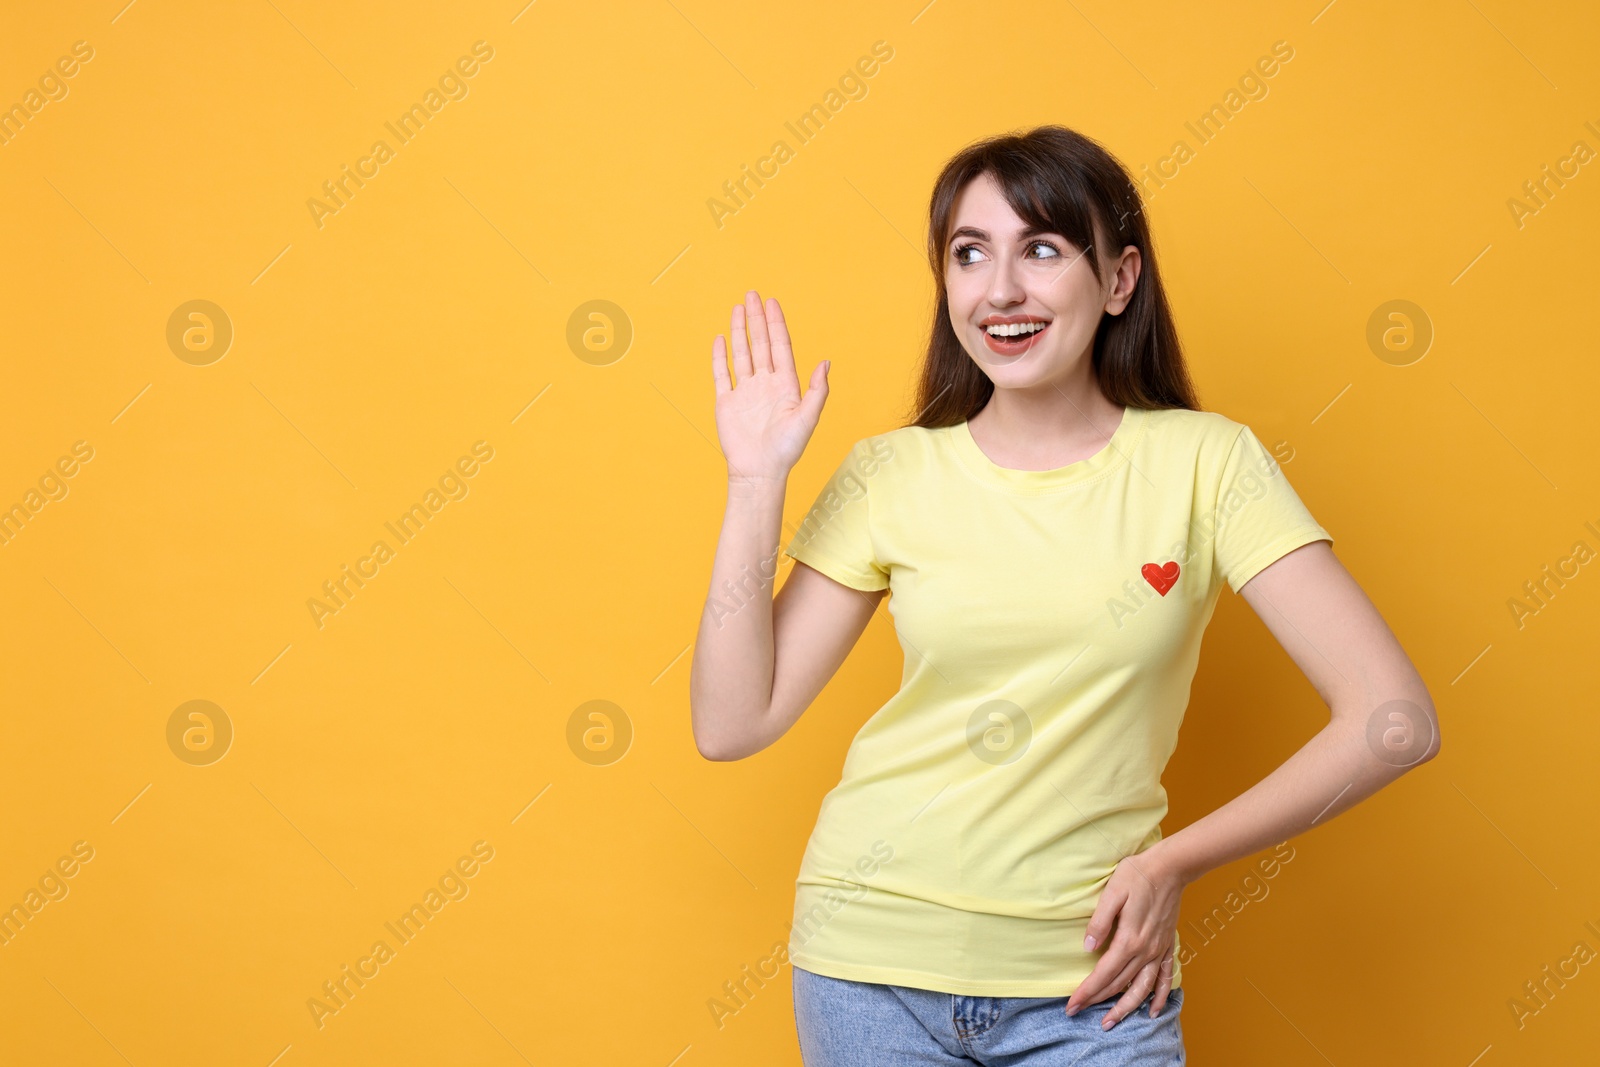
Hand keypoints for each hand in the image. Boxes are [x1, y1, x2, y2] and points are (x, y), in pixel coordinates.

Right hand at [711, 290, 828, 485]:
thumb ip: (818, 391)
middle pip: (760, 344)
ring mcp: (745, 392)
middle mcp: (765, 384)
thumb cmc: (786, 450)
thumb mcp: (807, 418)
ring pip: (742, 354)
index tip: (772, 303)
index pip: (780, 347)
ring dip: (739, 331)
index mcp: (785, 385)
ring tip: (737, 308)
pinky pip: (722, 374)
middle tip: (752, 294)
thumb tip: (826, 362)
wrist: (759, 472)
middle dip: (756, 319)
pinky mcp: (727, 402)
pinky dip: (720, 356)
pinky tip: (720, 339)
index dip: (776, 324)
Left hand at [1063, 843, 1186, 1027]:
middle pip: (1118, 984)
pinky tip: (1153, 1011)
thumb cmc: (1137, 875)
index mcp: (1128, 939)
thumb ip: (1100, 921)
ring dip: (1126, 1008)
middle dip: (1097, 1001)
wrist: (1170, 868)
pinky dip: (1160, 997)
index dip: (1086, 991)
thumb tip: (1087, 947)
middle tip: (1078, 1014)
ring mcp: (1158, 950)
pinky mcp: (1167, 946)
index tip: (1071, 1005)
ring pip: (1141, 988)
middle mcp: (1145, 951)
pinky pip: (1165, 979)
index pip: (1103, 973)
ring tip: (1111, 1023)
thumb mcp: (1112, 892)